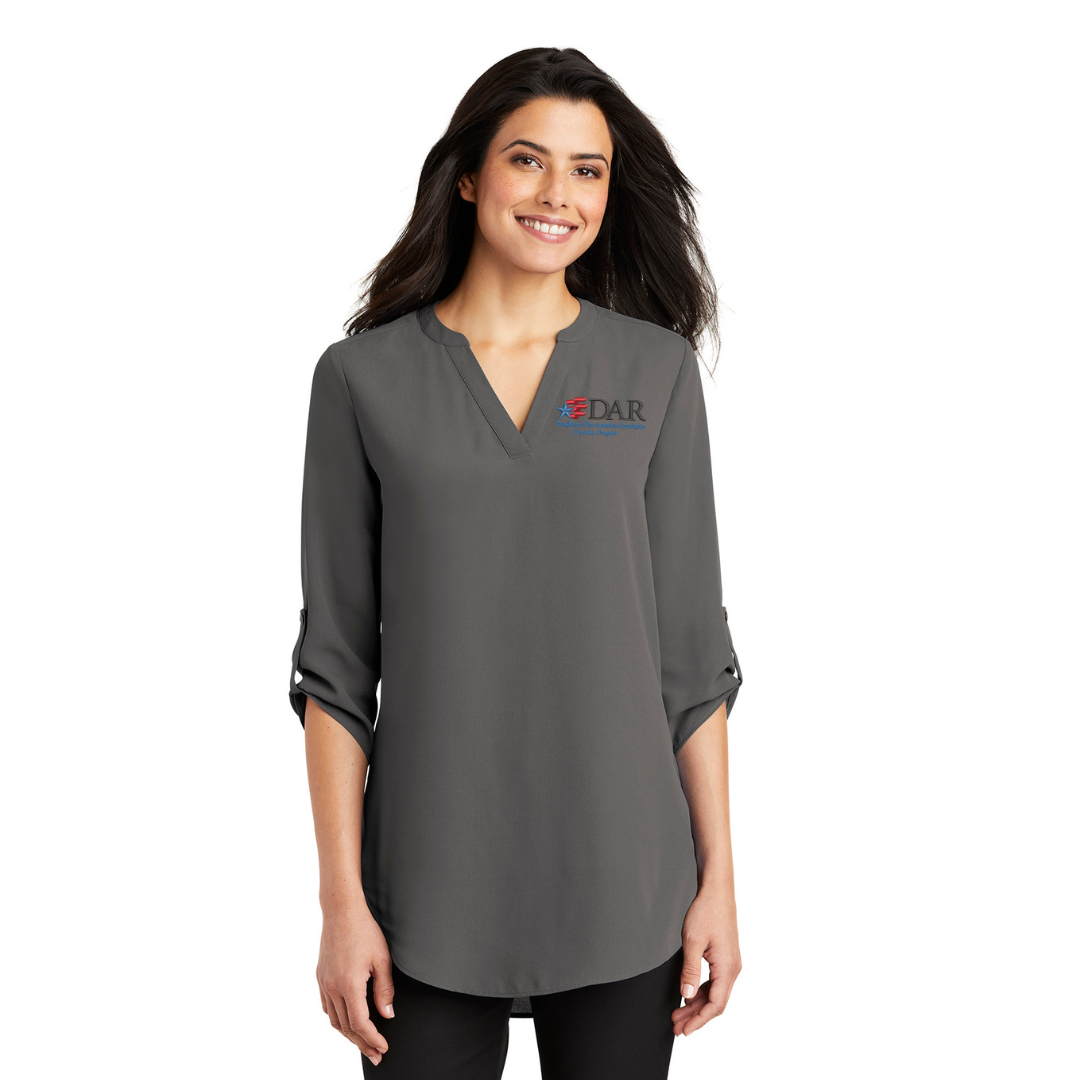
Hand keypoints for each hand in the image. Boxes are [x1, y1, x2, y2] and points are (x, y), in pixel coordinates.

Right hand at [316, 902, 394, 1065]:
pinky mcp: (321, 977)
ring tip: (363, 1043)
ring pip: (334, 1020)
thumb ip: (385, 990)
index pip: (360, 1024)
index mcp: (349, 985)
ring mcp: (324, 982)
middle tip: (376, 1055)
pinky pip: (327, 1007)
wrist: (341, 910)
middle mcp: (332, 987)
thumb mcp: (382, 959)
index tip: (383, 1047)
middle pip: (346, 1027)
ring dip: (349, 1035)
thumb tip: (387, 1015)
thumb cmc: (364, 930)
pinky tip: (347, 1021)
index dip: (372, 1039)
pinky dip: (337, 1019)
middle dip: (362, 1044)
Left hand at [672, 884, 741, 1036]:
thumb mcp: (692, 942)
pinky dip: (701, 992)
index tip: (684, 1030)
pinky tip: (688, 995)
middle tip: (676, 1026)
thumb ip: (689, 971)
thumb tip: (686, 996)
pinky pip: (715, 982)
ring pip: (715, 993)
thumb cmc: (706, 911)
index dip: (699, 1020)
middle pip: (715, 1003)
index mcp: (727, 968)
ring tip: (678, 1013)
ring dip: (696, 1005)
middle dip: (695, 1016)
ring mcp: (730, 963)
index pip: (715, 1005)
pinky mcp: (725, 958)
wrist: (717, 891)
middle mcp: (732, 968)